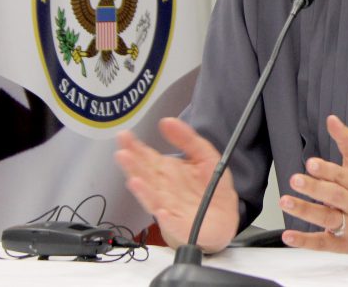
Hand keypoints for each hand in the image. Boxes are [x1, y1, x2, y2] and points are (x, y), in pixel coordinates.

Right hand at [114, 117, 238, 252]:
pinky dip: (166, 218)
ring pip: (152, 199)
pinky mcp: (181, 226)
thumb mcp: (204, 156)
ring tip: (134, 180)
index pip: (146, 157)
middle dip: (133, 166)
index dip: (135, 147)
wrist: (225, 219)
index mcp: (167, 171)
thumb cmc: (210, 188)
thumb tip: (167, 120)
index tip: (124, 136)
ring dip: (143, 191)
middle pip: (144, 176)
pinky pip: (173, 222)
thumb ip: (187, 138)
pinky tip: (161, 211)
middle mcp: (163, 189)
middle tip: (122, 154)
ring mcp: (169, 208)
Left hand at [279, 115, 347, 252]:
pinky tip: (289, 236)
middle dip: (315, 188)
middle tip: (295, 180)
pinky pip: (323, 243)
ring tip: (286, 201)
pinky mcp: (341, 243)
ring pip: (327, 218)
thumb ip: (346, 141)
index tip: (311, 163)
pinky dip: (305, 241)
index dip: (327, 170)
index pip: (343, 176)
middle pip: (335, 196)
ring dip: (305, 211)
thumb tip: (331, 119)